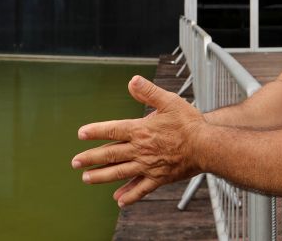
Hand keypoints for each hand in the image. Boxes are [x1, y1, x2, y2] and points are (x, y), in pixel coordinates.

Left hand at [71, 75, 204, 206]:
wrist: (206, 146)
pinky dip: (129, 195)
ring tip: (86, 179)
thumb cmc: (189, 123)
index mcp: (141, 130)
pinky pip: (140, 189)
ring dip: (101, 176)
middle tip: (75, 162)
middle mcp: (140, 150)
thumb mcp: (169, 101)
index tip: (81, 134)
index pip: (113, 131)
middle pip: (111, 154)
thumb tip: (132, 81)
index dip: (96, 131)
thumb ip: (149, 92)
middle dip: (91, 158)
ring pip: (120, 173)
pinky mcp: (158, 178)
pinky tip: (119, 201)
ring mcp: (148, 166)